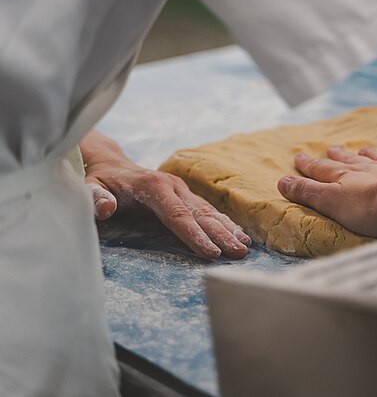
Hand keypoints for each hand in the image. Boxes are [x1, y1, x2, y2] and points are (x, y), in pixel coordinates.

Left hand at [80, 131, 250, 258]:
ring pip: (209, 212)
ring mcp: (182, 190)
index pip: (177, 215)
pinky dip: (225, 223)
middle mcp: (173, 186)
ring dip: (228, 230)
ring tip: (245, 247)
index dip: (195, 235)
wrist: (112, 165)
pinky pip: (208, 211)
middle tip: (238, 253)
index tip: (211, 253)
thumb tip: (105, 208)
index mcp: (153, 186)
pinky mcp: (187, 196)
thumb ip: (95, 197)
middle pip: (200, 214)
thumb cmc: (99, 181)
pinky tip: (239, 235)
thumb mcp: (89, 187)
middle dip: (221, 235)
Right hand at [277, 147, 376, 236]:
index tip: (296, 161)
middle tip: (319, 152)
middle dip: (326, 160)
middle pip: (339, 163)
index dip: (307, 168)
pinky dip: (376, 154)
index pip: (319, 173)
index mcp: (341, 179)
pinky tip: (375, 152)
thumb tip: (281, 181)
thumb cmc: (371, 208)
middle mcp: (360, 169)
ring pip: (361, 158)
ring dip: (350, 155)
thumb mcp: (332, 203)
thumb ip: (308, 193)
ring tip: (343, 151)